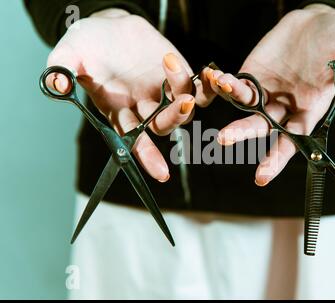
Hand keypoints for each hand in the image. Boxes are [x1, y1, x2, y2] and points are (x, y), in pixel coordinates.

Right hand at [46, 9, 212, 181]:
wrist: (110, 26)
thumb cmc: (88, 44)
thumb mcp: (70, 54)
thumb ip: (62, 70)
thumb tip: (55, 85)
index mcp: (118, 112)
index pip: (133, 141)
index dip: (147, 157)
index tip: (161, 175)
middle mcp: (142, 108)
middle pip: (162, 126)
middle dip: (172, 118)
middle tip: (180, 103)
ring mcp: (163, 94)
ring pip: (182, 110)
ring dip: (186, 100)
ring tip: (177, 72)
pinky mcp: (178, 77)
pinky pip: (197, 90)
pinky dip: (206, 87)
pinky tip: (209, 75)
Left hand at [205, 4, 334, 185]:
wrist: (319, 22)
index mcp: (309, 112)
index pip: (292, 142)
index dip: (276, 159)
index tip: (261, 176)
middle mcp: (285, 108)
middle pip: (262, 127)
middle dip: (244, 132)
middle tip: (224, 137)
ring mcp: (267, 93)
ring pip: (246, 106)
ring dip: (233, 98)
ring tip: (223, 85)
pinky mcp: (254, 76)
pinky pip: (237, 85)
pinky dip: (227, 83)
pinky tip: (219, 77)